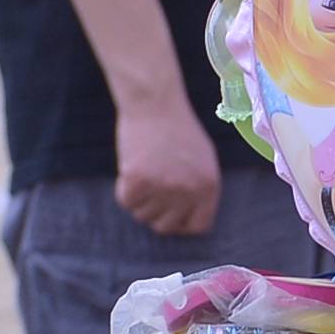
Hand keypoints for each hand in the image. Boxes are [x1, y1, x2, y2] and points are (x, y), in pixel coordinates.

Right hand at [113, 95, 217, 238]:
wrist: (156, 106)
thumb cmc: (179, 131)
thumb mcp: (203, 161)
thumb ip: (199, 189)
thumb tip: (188, 217)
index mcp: (209, 187)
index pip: (198, 226)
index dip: (182, 225)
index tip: (171, 217)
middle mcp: (189, 191)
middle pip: (166, 226)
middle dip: (156, 215)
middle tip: (151, 194)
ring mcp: (163, 187)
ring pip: (143, 215)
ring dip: (140, 200)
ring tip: (145, 174)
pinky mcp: (138, 180)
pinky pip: (126, 201)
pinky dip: (124, 190)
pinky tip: (131, 170)